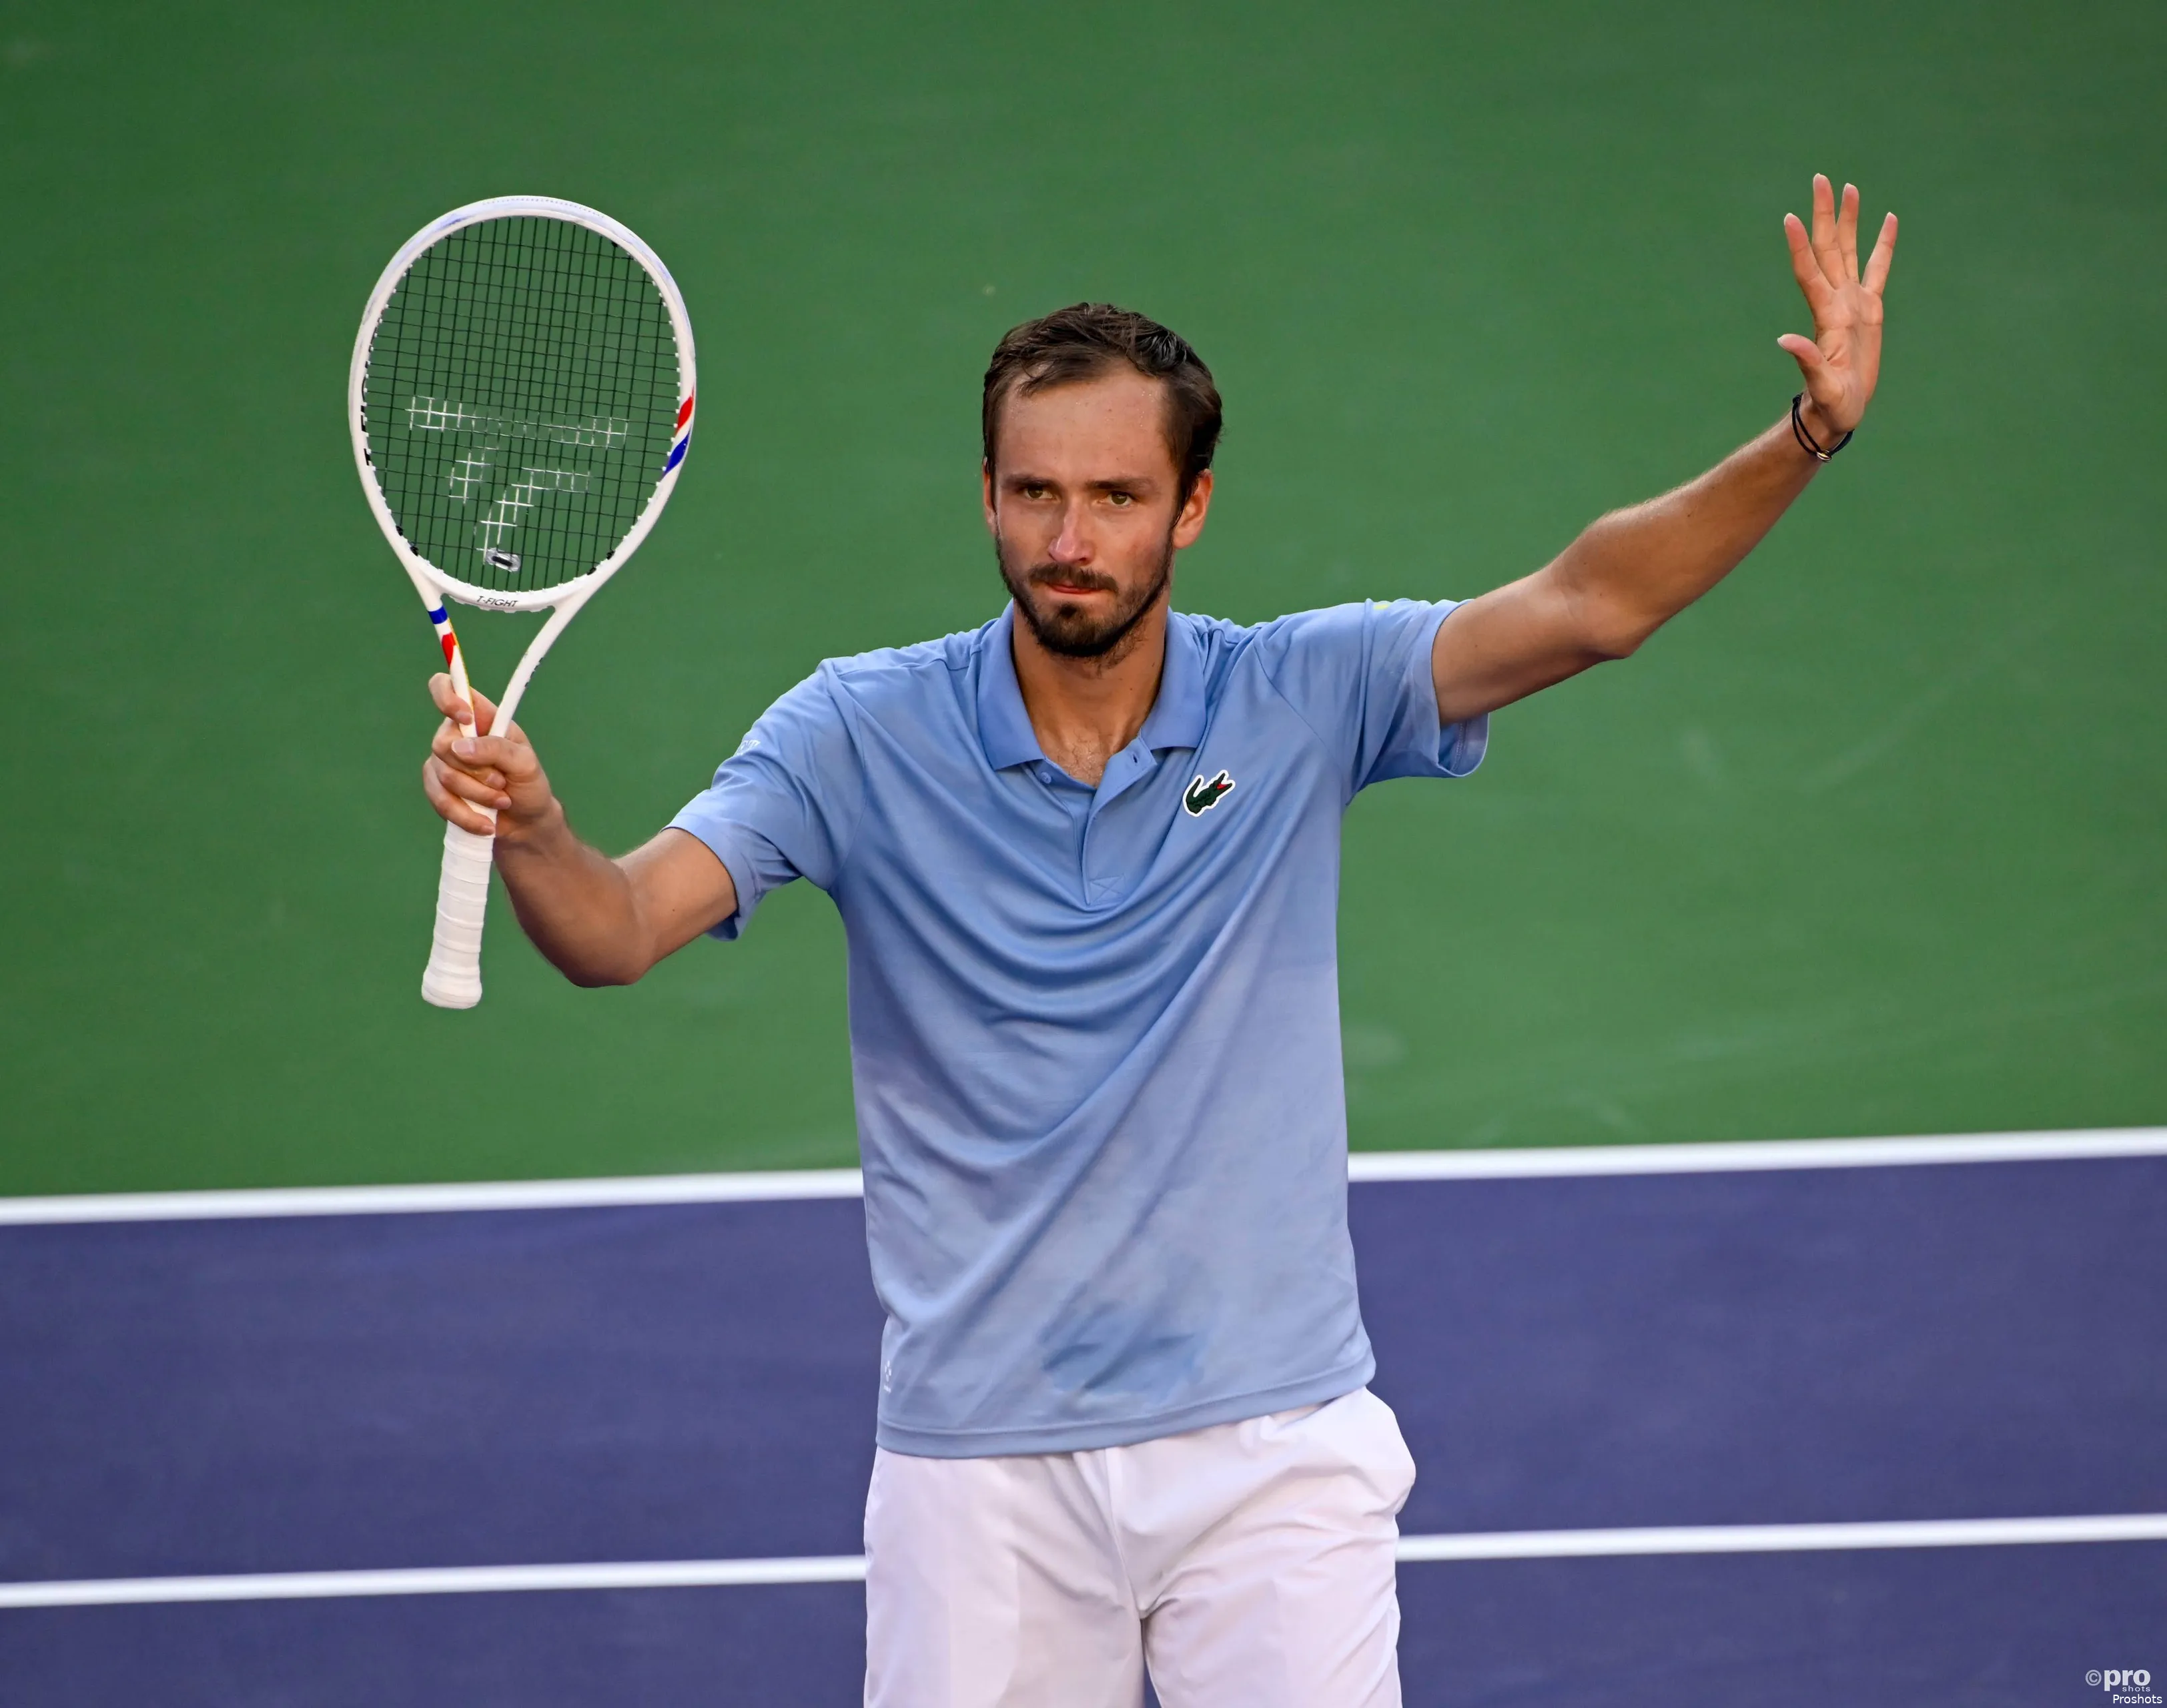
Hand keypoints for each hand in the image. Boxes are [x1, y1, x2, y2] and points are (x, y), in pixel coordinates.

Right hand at [422, 674, 559, 842]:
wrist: (526, 824)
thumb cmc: (529, 786)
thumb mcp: (524, 764)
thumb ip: (496, 749)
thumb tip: (459, 748)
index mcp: (481, 718)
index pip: (448, 687)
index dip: (447, 696)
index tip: (465, 719)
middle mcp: (457, 736)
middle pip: (442, 743)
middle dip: (476, 770)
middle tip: (502, 781)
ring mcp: (444, 763)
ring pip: (443, 775)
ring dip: (477, 794)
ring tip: (501, 801)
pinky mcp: (438, 789)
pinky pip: (439, 799)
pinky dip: (465, 814)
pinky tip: (485, 822)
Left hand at [1779, 174, 1896, 443]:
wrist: (1840, 411)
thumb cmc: (1831, 403)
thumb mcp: (1821, 385)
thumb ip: (1806, 361)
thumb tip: (1784, 340)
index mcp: (1826, 316)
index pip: (1809, 272)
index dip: (1800, 246)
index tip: (1790, 217)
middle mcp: (1836, 301)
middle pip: (1828, 249)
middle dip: (1824, 214)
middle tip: (1820, 180)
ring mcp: (1853, 302)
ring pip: (1850, 251)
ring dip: (1848, 220)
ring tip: (1848, 188)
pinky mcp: (1870, 309)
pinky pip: (1878, 269)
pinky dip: (1883, 245)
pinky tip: (1887, 220)